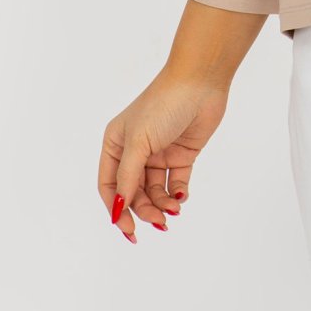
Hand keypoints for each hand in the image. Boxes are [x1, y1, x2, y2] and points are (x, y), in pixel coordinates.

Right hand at [98, 71, 228, 241]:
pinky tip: (181, 197)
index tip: (128, 229)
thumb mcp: (139, 141)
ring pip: (155, 191)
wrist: (201, 82)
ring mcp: (159, 152)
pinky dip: (177, 194)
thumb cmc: (163, 105)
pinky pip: (176, 182)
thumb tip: (117, 209)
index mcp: (116, 143)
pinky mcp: (182, 154)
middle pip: (134, 192)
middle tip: (159, 222)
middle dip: (144, 210)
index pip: (109, 185)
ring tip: (174, 209)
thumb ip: (128, 177)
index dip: (116, 209)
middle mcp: (135, 150)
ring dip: (162, 204)